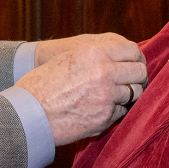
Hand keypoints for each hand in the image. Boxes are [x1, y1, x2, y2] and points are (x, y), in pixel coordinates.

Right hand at [16, 34, 146, 145]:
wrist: (29, 112)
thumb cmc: (43, 84)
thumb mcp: (68, 58)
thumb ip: (94, 56)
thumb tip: (117, 58)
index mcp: (93, 52)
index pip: (131, 50)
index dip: (135, 58)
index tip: (134, 64)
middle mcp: (104, 72)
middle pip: (139, 72)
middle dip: (137, 78)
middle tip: (131, 82)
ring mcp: (107, 96)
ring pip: (134, 94)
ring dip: (127, 96)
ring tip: (113, 96)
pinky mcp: (105, 117)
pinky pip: (121, 112)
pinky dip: (115, 111)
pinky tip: (100, 109)